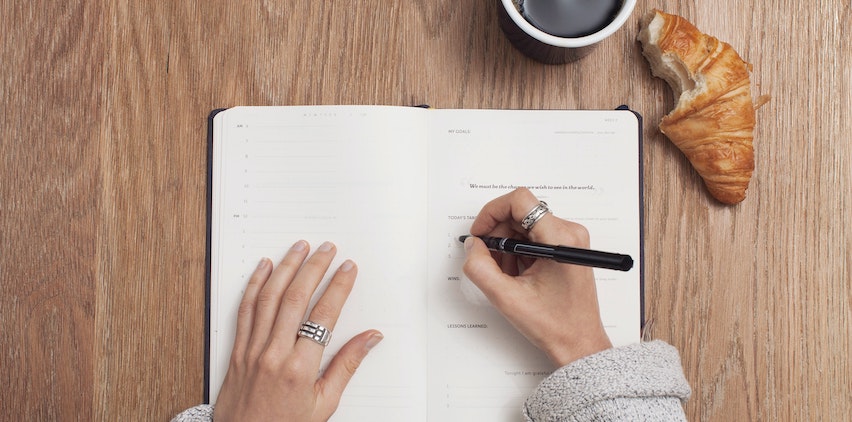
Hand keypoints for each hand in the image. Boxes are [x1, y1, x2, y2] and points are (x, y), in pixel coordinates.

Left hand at [213, 240, 382, 421]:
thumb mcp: (324, 403)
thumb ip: (346, 365)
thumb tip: (371, 338)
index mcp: (300, 368)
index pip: (324, 315)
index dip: (338, 287)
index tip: (348, 269)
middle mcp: (274, 353)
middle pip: (296, 298)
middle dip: (314, 268)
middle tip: (327, 248)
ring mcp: (253, 349)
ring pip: (269, 297)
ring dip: (286, 267)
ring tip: (299, 247)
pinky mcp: (238, 349)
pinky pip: (245, 309)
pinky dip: (255, 284)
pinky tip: (264, 267)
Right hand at [462, 188, 611, 366]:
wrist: (579, 343)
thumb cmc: (555, 325)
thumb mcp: (507, 298)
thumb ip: (481, 267)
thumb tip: (472, 245)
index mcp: (560, 239)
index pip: (520, 201)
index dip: (492, 212)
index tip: (480, 233)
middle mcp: (569, 233)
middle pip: (520, 213)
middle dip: (498, 234)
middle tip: (488, 260)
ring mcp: (570, 240)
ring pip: (525, 225)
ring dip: (508, 245)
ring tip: (506, 274)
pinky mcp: (567, 247)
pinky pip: (534, 236)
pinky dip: (518, 252)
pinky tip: (517, 275)